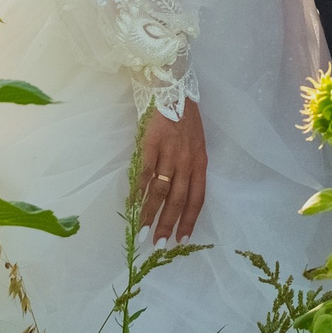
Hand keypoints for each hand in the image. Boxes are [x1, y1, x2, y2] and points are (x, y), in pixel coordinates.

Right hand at [138, 100, 206, 241]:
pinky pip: (144, 174)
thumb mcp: (194, 144)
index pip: (197, 198)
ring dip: (150, 214)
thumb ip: (189, 167)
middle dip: (168, 224)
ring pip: (160, 191)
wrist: (172, 88)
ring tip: (142, 232)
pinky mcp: (152, 145)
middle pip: (178, 200)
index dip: (189, 220)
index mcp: (200, 162)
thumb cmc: (184, 117)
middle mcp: (187, 161)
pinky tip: (131, 205)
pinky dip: (137, 192)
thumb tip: (177, 194)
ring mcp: (169, 153)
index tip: (181, 240)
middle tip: (158, 244)